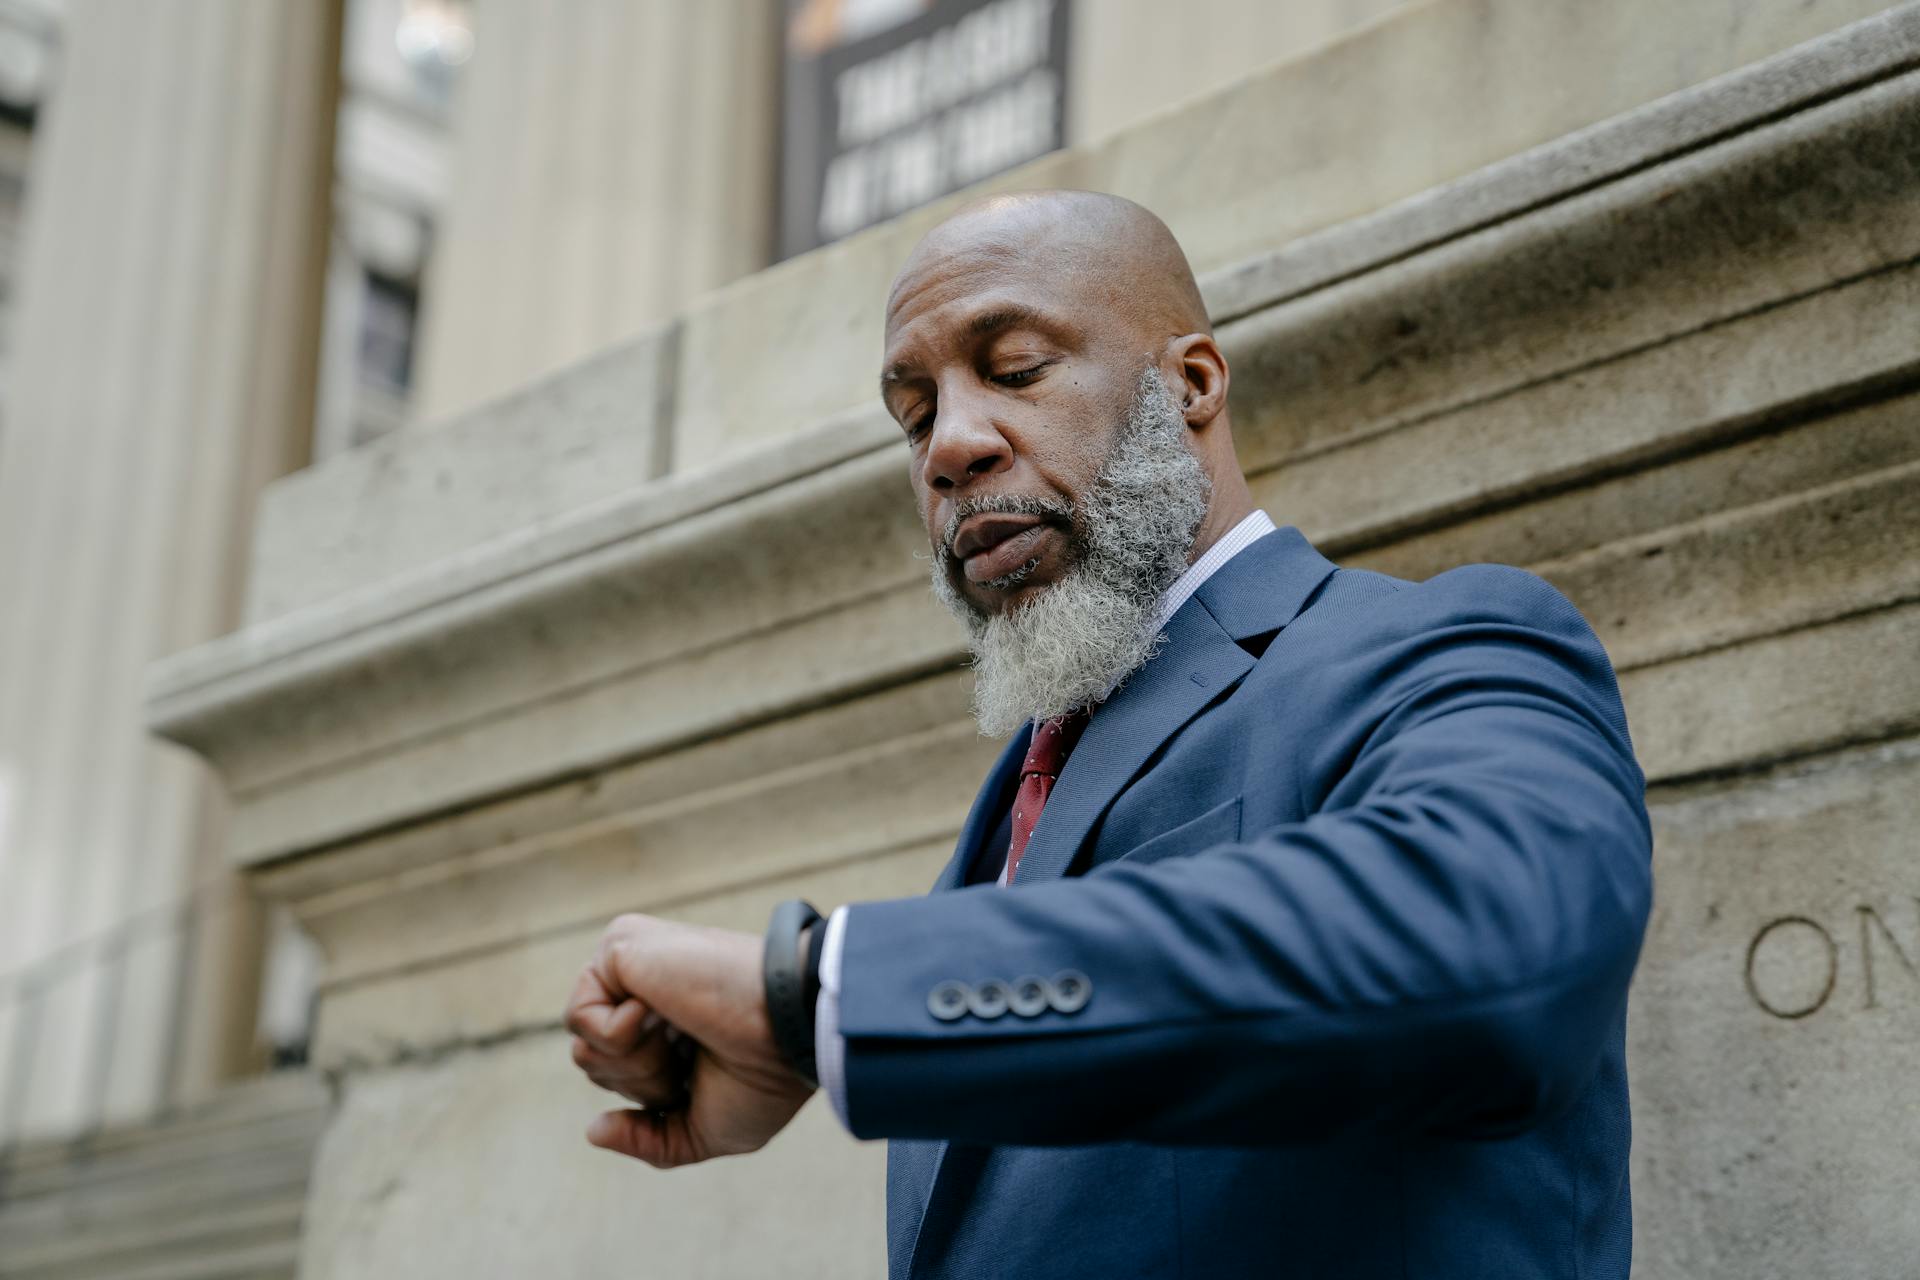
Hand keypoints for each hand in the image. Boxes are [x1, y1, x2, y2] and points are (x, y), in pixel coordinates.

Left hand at [565, 913, 813, 1167]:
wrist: (787, 1030)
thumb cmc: (765, 1077)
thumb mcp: (705, 1130)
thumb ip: (649, 1139)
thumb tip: (593, 1132)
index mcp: (668, 1020)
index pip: (616, 1070)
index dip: (653, 1092)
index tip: (701, 1075)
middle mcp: (646, 987)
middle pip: (592, 1061)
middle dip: (641, 1082)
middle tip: (693, 1054)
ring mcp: (633, 963)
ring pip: (583, 1044)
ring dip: (636, 1063)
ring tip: (682, 1033)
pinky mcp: (620, 944)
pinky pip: (579, 1017)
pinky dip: (621, 1036)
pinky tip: (663, 1010)